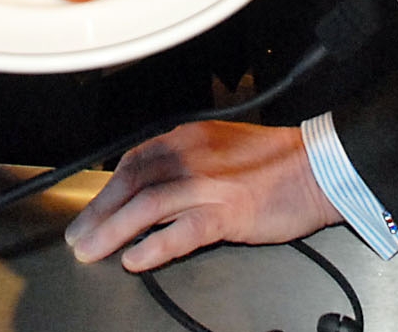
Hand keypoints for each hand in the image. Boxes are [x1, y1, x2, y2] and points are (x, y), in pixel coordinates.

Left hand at [63, 122, 340, 271]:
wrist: (318, 167)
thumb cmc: (276, 162)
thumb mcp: (222, 148)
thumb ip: (187, 163)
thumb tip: (152, 190)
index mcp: (189, 138)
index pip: (134, 162)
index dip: (107, 188)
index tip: (91, 210)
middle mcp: (193, 156)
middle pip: (132, 183)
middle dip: (100, 212)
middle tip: (79, 237)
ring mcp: (209, 184)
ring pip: (147, 206)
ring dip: (114, 230)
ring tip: (94, 251)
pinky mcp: (228, 211)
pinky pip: (181, 231)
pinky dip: (155, 247)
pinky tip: (137, 260)